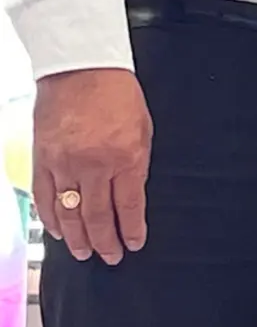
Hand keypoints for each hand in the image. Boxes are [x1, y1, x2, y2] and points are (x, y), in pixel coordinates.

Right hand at [33, 66, 153, 263]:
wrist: (81, 69)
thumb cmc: (117, 94)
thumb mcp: (144, 129)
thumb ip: (137, 163)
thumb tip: (132, 194)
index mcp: (125, 157)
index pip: (130, 206)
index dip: (132, 230)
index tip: (134, 244)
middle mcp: (94, 166)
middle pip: (99, 216)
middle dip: (106, 242)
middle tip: (111, 257)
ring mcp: (64, 165)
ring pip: (70, 213)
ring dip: (78, 238)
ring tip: (85, 253)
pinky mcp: (42, 160)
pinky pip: (45, 198)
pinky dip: (52, 219)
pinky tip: (59, 232)